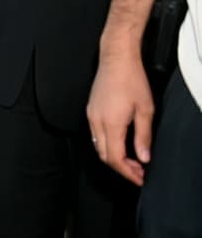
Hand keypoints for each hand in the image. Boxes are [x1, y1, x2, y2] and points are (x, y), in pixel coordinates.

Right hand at [86, 51, 154, 185]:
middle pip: (104, 155)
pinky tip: (121, 143)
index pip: (115, 158)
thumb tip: (143, 157)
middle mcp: (96, 121)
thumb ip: (143, 136)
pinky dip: (107, 145)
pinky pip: (95, 135)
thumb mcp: (145, 110)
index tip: (139, 178)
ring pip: (98, 146)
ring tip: (132, 160)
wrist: (116, 59)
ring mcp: (91, 115)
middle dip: (121, 168)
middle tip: (138, 172)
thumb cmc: (131, 80)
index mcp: (110, 123)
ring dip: (114, 157)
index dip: (127, 172)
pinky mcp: (91, 110)